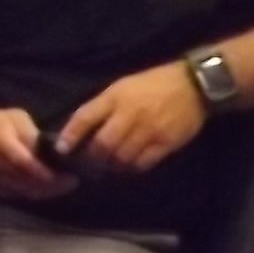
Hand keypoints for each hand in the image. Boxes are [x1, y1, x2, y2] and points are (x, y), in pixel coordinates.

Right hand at [0, 108, 78, 200]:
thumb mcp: (17, 118)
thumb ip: (31, 133)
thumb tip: (50, 149)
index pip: (23, 161)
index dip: (45, 172)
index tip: (66, 174)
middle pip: (26, 180)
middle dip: (52, 184)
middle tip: (73, 181)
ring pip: (24, 191)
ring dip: (47, 191)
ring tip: (65, 185)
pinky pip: (19, 195)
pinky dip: (36, 193)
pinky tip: (50, 188)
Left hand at [61, 62, 206, 175]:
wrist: (192, 86)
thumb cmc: (152, 84)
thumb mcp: (122, 87)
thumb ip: (103, 106)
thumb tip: (82, 127)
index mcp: (115, 97)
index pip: (85, 117)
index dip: (70, 135)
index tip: (61, 149)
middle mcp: (129, 114)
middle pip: (103, 144)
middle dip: (93, 158)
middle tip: (89, 164)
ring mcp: (148, 130)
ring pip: (122, 157)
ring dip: (112, 165)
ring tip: (108, 166)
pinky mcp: (166, 143)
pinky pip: (143, 163)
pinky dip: (132, 167)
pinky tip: (129, 165)